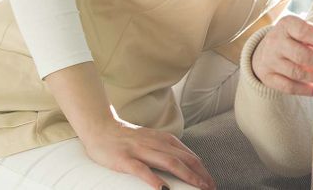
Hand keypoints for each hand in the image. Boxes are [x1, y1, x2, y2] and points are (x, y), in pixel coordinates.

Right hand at [83, 118, 215, 189]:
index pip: (189, 155)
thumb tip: (184, 164)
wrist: (101, 129)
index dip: (202, 169)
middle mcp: (156, 143)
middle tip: (210, 188)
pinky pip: (141, 170)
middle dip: (200, 174)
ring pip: (169, 162)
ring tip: (197, 187)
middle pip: (184, 159)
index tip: (211, 182)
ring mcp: (141, 150)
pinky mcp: (125, 159)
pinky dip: (153, 179)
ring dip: (186, 176)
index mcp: (164, 139)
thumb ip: (166, 150)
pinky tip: (162, 189)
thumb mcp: (152, 141)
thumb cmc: (127, 138)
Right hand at [251, 15, 312, 95]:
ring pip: (296, 72)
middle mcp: (275, 41)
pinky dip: (305, 89)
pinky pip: (289, 86)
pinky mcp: (268, 76)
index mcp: (286, 25)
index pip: (304, 31)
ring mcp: (269, 60)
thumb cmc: (293, 39)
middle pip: (301, 55)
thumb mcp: (303, 30)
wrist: (267, 49)